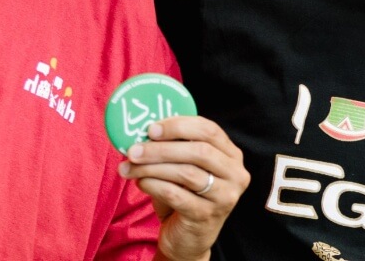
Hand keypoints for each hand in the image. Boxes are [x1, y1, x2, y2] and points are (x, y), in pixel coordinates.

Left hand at [121, 116, 248, 260]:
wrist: (188, 238)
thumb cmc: (185, 196)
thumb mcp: (185, 168)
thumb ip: (174, 148)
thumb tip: (141, 131)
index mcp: (231, 155)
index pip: (209, 130)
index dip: (179, 125)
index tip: (151, 128)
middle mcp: (235, 174)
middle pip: (199, 151)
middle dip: (161, 148)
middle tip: (134, 149)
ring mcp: (224, 196)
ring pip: (186, 173)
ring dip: (152, 167)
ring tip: (129, 167)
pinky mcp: (206, 215)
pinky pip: (175, 194)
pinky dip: (153, 185)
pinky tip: (140, 183)